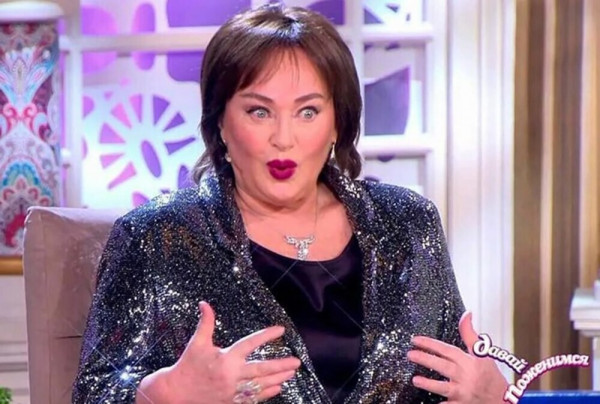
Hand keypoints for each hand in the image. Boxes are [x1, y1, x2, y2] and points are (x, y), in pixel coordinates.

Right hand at [140, 301, 300, 403]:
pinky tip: (278, 388)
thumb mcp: (196, 343)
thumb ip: (205, 323)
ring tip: (291, 373)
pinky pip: (253, 398)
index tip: (281, 330)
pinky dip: (266, 393)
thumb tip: (204, 303)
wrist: (175, 394)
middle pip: (261, 369)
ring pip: (260, 385)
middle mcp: (232, 375)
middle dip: (280, 365)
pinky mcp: (231, 402)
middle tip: (296, 361)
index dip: (266, 335)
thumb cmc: (187, 365)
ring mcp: (232, 391)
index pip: (250, 344)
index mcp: (225, 358)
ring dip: (278, 379)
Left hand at [407, 312, 507, 403]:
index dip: (430, 344)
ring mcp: (463, 393)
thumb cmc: (491, 376)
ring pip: (443, 388)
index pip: (447, 350)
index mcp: (469, 362)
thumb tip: (467, 314)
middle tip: (410, 354)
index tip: (415, 340)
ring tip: (415, 379)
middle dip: (425, 359)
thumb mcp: (483, 354)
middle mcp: (465, 377)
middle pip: (443, 366)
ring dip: (428, 384)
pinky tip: (427, 401)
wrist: (504, 400)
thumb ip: (470, 334)